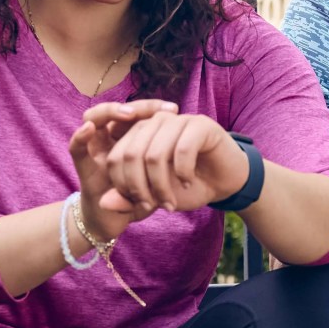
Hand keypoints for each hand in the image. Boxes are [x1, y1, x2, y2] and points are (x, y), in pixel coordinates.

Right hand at [69, 99, 172, 239]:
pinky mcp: (82, 166)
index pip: (137, 112)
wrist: (115, 223)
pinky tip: (88, 128)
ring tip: (128, 114)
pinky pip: (76, 148)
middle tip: (156, 111)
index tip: (173, 110)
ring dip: (109, 112)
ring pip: (92, 118)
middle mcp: (109, 138)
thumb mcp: (159, 177)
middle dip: (136, 106)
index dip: (152, 107)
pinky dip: (80, 137)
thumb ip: (166, 158)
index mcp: (129, 137)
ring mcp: (94, 149)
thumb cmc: (142, 197)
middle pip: (118, 109)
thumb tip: (184, 135)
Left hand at [88, 107, 249, 213]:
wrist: (224, 182)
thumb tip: (104, 203)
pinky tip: (188, 182)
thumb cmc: (187, 186)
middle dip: (140, 188)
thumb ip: (129, 198)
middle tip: (153, 206)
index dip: (123, 185)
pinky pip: (182, 150)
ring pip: (155, 155)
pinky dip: (183, 174)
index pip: (116, 157)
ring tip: (170, 202)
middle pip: (131, 155)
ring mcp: (177, 120)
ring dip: (161, 186)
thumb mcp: (154, 196)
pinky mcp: (200, 125)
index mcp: (137, 134)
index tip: (139, 205)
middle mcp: (154, 123)